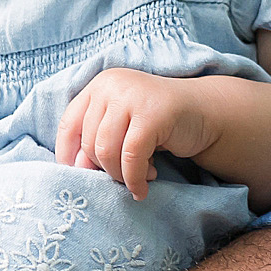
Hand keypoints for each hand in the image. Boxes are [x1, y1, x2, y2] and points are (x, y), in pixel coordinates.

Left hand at [57, 69, 212, 198]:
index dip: (68, 155)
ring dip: (120, 175)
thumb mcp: (121, 124)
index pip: (69, 124)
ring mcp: (132, 97)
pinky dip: (135, 178)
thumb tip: (75, 168)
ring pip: (107, 151)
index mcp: (99, 85)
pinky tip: (144, 186)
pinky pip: (132, 157)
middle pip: (90, 142)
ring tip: (136, 179)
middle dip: (105, 169)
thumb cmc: (156, 122)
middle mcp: (112, 85)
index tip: (79, 176)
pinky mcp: (152, 114)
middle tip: (123, 176)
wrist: (202, 111)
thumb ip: (96, 138)